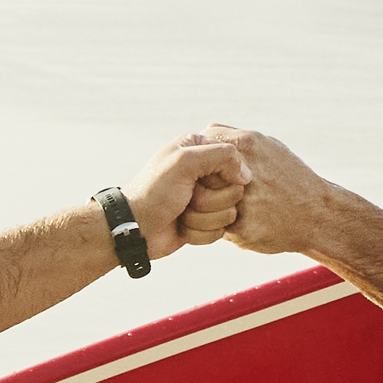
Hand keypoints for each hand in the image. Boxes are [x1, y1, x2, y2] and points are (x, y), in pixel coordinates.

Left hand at [124, 133, 246, 252]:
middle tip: (187, 198)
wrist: (135, 229)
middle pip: (235, 189)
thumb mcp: (184, 163)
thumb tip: (247, 175)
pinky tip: (182, 227)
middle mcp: (204, 172)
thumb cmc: (155, 192)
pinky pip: (220, 231)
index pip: (235, 160)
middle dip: (211, 200)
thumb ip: (221, 156)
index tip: (200, 179)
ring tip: (182, 213)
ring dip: (203, 218)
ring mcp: (206, 198)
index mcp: (199, 149)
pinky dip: (199, 232)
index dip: (222, 175)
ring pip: (229, 213)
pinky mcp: (205, 222)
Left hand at [201, 127, 335, 257]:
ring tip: (223, 204)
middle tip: (212, 186)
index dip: (203, 153)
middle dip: (201, 179)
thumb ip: (235, 137)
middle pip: (198, 172)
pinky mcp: (241, 230)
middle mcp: (240, 171)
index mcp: (246, 145)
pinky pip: (213, 226)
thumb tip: (206, 132)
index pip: (203, 140)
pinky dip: (218, 223)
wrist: (316, 215)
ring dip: (204, 204)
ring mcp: (240, 202)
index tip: (209, 163)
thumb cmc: (290, 177)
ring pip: (200, 201)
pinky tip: (236, 220)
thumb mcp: (268, 145)